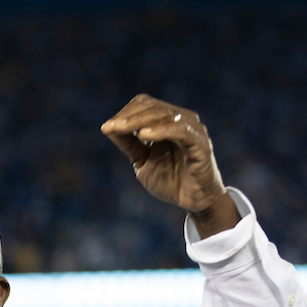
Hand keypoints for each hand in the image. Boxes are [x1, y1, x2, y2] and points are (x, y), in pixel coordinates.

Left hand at [101, 94, 238, 238]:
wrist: (194, 201)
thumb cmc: (171, 180)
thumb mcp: (143, 160)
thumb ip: (129, 144)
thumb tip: (107, 127)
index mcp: (168, 121)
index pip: (144, 105)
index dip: (124, 113)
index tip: (106, 128)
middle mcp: (182, 120)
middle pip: (153, 107)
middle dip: (128, 117)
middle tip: (110, 127)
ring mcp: (193, 129)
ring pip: (165, 115)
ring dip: (139, 120)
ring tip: (120, 128)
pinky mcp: (200, 144)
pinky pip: (181, 131)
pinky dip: (162, 130)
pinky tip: (145, 134)